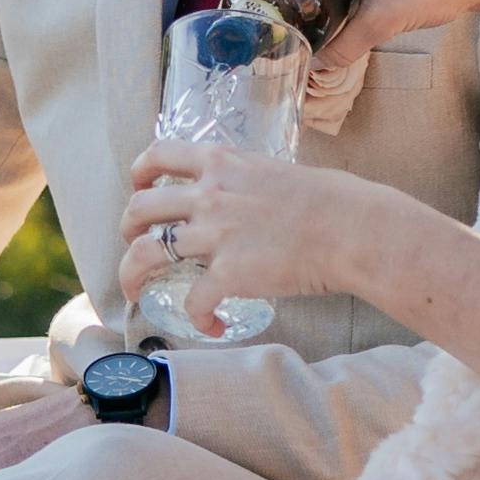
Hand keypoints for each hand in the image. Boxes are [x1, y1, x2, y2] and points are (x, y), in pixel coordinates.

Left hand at [123, 142, 394, 334]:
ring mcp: (215, 235)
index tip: (140, 187)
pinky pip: (193, 301)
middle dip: (128, 229)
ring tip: (136, 290)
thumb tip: (240, 194)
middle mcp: (209, 195)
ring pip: (146, 253)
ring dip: (132, 274)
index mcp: (221, 164)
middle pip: (140, 208)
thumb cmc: (328, 200)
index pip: (159, 154)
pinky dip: (197, 318)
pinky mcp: (229, 274)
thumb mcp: (275, 171)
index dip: (140, 173)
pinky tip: (211, 325)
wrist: (352, 229)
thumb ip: (245, 180)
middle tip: (136, 243)